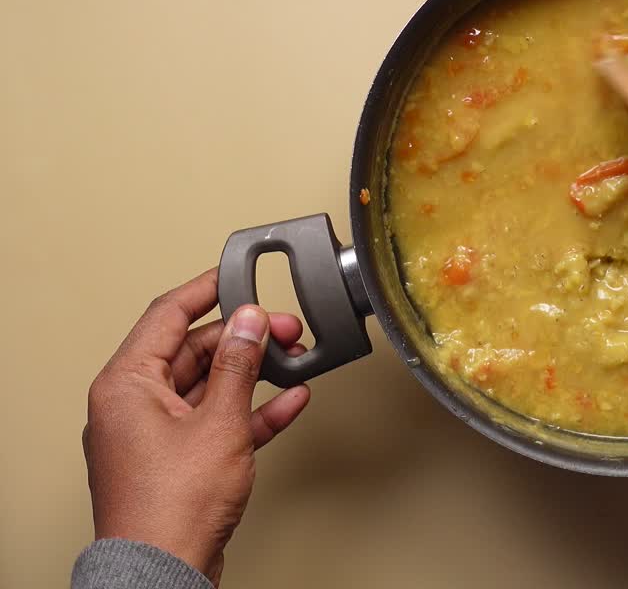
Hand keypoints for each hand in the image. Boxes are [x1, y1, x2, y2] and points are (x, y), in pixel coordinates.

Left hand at [83, 269, 310, 584]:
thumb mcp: (218, 421)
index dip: (206, 290)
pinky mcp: (180, 461)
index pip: (166, 315)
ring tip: (295, 360)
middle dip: (244, 338)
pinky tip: (288, 400)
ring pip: (211, 386)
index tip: (235, 274)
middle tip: (284, 327)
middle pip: (194, 350)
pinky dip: (253, 409)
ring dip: (254, 373)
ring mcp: (157, 435)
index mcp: (126, 384)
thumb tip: (248, 321)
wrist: (165, 570)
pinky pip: (219, 421)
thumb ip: (238, 365)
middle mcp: (134, 405)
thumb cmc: (171, 506)